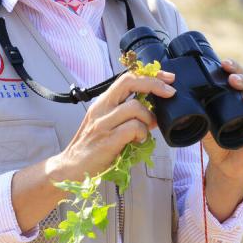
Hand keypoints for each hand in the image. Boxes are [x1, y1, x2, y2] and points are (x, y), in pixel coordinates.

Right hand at [48, 69, 175, 182]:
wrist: (72, 166)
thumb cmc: (92, 146)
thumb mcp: (105, 122)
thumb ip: (124, 114)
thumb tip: (152, 112)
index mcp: (103, 101)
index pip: (127, 78)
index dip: (149, 75)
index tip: (167, 78)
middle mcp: (102, 107)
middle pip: (130, 82)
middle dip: (154, 84)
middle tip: (170, 93)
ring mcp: (103, 123)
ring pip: (135, 107)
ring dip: (148, 118)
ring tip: (147, 130)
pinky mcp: (108, 139)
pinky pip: (133, 128)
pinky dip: (142, 133)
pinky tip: (138, 140)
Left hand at [202, 58, 242, 220]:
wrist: (224, 163)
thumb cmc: (212, 138)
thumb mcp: (199, 120)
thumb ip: (191, 108)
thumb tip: (170, 92)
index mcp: (231, 94)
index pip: (234, 74)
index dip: (231, 66)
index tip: (222, 62)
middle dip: (240, 76)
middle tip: (230, 77)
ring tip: (242, 91)